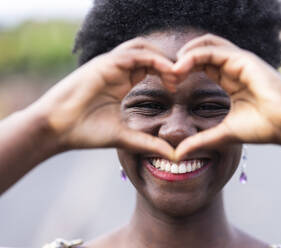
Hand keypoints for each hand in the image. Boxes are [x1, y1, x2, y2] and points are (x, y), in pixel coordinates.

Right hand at [31, 38, 175, 158]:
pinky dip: (153, 60)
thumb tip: (173, 155)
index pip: (149, 67)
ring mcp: (109, 65)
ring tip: (175, 76)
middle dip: (167, 63)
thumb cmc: (85, 132)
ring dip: (162, 58)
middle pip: (148, 52)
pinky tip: (166, 73)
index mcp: (121, 82)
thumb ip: (148, 143)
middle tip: (181, 79)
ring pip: (142, 48)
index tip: (178, 88)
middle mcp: (116, 70)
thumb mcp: (124, 137)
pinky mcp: (103, 64)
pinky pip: (133, 54)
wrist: (56, 130)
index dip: (166, 73)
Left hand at [172, 34, 280, 159]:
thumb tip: (178, 154)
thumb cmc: (263, 128)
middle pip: (202, 51)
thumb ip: (200, 141)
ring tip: (171, 70)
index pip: (202, 65)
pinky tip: (181, 67)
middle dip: (181, 61)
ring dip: (185, 55)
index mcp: (231, 80)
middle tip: (167, 77)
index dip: (184, 71)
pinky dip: (194, 55)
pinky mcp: (244, 59)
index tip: (170, 86)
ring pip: (206, 45)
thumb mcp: (223, 134)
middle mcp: (234, 67)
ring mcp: (240, 61)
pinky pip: (214, 50)